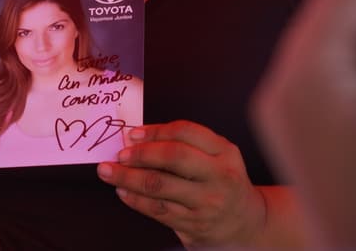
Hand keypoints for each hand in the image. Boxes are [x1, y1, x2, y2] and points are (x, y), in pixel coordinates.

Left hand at [97, 121, 265, 247]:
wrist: (245, 223)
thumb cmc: (223, 182)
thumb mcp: (218, 156)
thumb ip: (187, 143)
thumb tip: (140, 138)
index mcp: (225, 152)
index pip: (186, 132)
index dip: (155, 131)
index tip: (133, 134)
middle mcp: (219, 176)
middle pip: (174, 157)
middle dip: (141, 154)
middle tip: (121, 154)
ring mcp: (207, 202)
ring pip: (160, 186)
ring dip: (129, 178)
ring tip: (110, 172)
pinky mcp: (194, 224)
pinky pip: (158, 209)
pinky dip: (135, 199)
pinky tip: (123, 191)